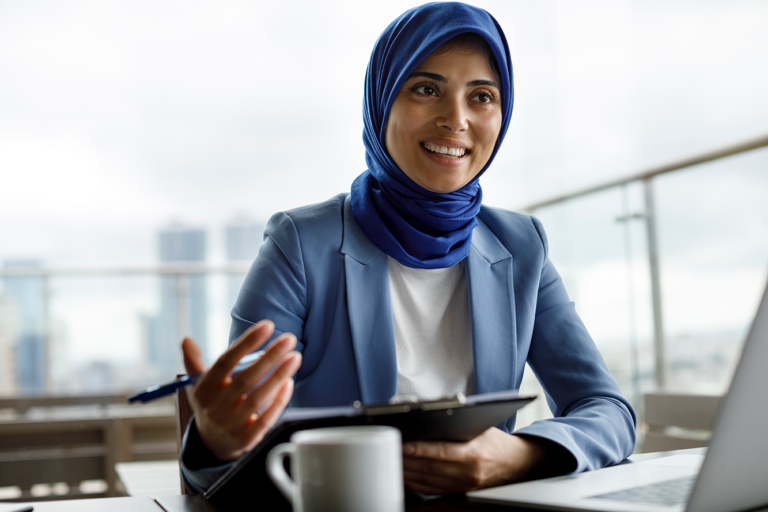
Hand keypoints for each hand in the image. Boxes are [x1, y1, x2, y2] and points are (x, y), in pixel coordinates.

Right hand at [181, 320, 301, 461]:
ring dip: (278, 376)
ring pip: (258, 398)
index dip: (247, 342)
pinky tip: (289, 383)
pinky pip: (266, 418)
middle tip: (289, 338)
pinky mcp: (246, 439)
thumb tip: (186, 340)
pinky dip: (278, 401)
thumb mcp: (199, 385)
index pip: (226, 362)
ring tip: (295, 357)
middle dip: (269, 356)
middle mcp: (215, 408)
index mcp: (204, 390)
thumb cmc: (212, 405)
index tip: (268, 325)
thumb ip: (194, 362)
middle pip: (245, 378)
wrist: (213, 444)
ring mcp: (231, 425)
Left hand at [402, 427, 570, 494]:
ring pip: (427, 480)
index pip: (439, 451)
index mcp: (474, 454)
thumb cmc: (496, 442)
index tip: (401, 443)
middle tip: (388, 448)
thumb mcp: (479, 427)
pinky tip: (404, 473)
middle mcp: (468, 473)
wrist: (517, 464)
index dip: (417, 448)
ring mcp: (463, 485)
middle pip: (429, 467)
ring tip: (391, 459)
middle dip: (405, 458)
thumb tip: (427, 418)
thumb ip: (456, 424)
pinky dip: (415, 481)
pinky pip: (431, 489)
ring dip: (406, 470)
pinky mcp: (459, 492)